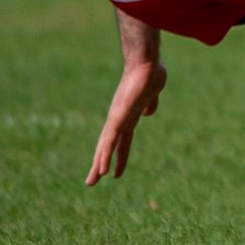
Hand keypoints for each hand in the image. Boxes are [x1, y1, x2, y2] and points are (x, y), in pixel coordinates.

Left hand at [85, 60, 166, 184]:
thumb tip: (147, 113)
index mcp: (128, 116)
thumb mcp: (153, 94)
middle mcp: (119, 119)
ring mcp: (117, 117)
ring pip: (106, 144)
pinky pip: (110, 139)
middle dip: (99, 164)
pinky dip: (106, 154)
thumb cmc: (150, 73)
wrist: (145, 63)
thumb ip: (149, 104)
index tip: (112, 171)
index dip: (117, 155)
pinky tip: (101, 167)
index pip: (120, 141)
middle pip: (107, 146)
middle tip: (91, 182)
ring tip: (94, 179)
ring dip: (99, 162)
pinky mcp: (118, 116)